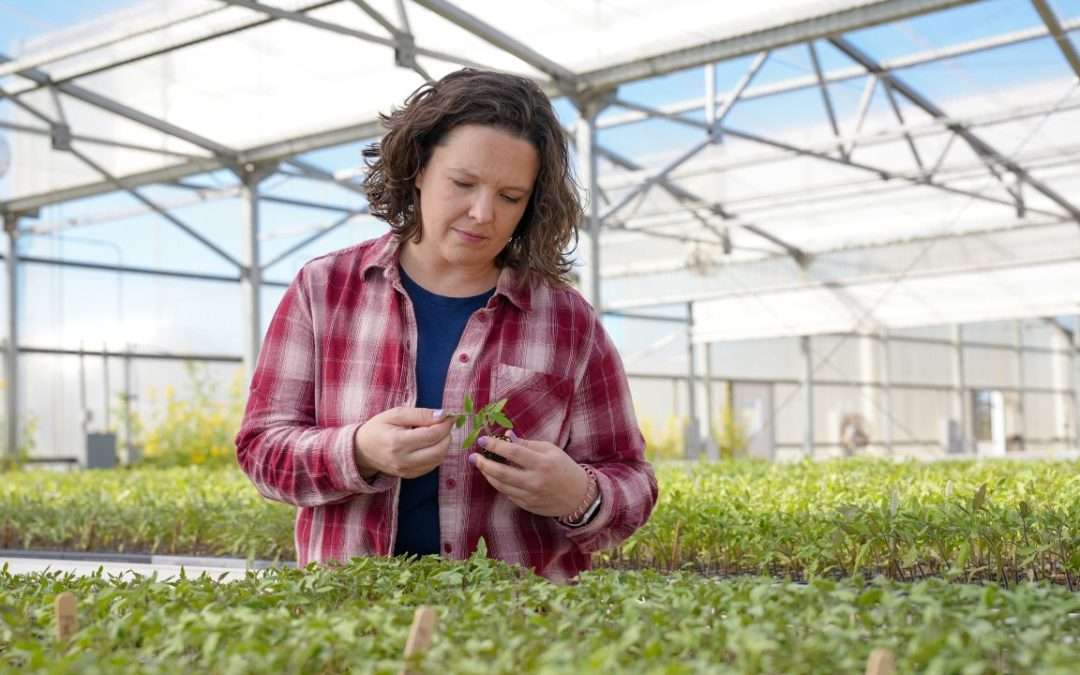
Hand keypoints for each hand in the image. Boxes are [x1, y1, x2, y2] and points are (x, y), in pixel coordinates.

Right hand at [353, 407, 453, 478]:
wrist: (361, 450)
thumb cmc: (378, 428)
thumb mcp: (396, 414)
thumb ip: (420, 414)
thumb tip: (443, 415)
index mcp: (398, 442)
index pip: (432, 435)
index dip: (445, 425)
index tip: (449, 416)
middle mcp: (403, 460)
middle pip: (439, 450)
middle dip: (447, 435)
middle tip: (445, 424)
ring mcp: (406, 471)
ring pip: (438, 459)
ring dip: (443, 445)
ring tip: (436, 433)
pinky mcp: (410, 476)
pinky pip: (432, 466)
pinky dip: (437, 454)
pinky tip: (430, 444)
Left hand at [468, 432, 589, 517]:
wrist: (579, 497)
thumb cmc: (564, 468)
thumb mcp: (551, 450)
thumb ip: (528, 444)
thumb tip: (507, 436)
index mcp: (542, 463)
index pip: (513, 453)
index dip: (495, 446)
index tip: (482, 440)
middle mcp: (535, 481)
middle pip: (502, 472)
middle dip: (484, 464)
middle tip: (473, 457)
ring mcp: (530, 496)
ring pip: (501, 486)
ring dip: (488, 475)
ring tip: (480, 465)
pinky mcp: (527, 506)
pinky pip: (508, 494)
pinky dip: (499, 484)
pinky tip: (494, 476)